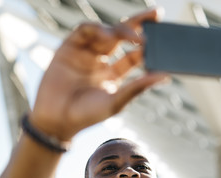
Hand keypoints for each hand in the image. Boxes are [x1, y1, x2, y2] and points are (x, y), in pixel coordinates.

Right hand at [30, 8, 168, 141]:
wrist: (56, 121)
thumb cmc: (86, 116)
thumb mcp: (116, 102)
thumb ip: (138, 87)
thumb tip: (165, 76)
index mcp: (113, 74)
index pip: (134, 54)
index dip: (148, 45)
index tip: (162, 38)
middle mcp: (101, 61)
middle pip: (123, 36)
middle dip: (139, 23)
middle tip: (156, 14)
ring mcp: (85, 53)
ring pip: (106, 31)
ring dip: (120, 30)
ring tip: (133, 37)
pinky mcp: (68, 48)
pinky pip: (84, 30)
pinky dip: (97, 29)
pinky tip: (108, 35)